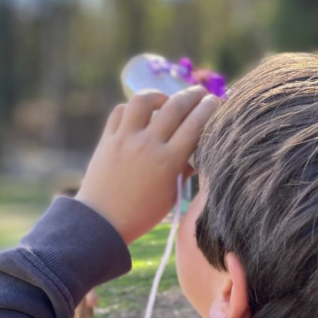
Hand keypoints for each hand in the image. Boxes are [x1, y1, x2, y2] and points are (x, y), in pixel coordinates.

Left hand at [76, 85, 219, 244]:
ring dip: (160, 96)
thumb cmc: (142, 215)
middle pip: (175, 106)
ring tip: (166, 100)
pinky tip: (141, 114)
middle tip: (201, 94)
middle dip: (193, 95)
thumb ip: (184, 170)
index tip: (216, 102)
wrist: (101, 223)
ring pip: (144, 100)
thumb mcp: (170, 195)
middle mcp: (147, 145)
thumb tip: (195, 151)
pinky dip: (133, 108)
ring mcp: (125, 139)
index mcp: (168, 162)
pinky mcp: (107, 139)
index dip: (209, 109)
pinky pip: (120, 111)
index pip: (195, 125)